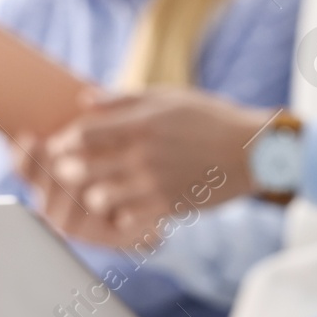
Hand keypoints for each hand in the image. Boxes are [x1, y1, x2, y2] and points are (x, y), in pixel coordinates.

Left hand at [16, 90, 272, 246]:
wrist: (253, 152)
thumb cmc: (212, 119)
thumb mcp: (170, 98)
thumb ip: (125, 99)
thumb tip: (85, 101)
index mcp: (140, 124)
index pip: (81, 135)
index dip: (64, 141)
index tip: (64, 145)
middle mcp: (142, 155)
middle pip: (81, 168)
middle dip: (69, 170)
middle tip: (72, 169)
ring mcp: (154, 184)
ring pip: (99, 198)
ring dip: (94, 194)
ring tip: (101, 190)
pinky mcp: (168, 206)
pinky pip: (127, 217)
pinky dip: (121, 213)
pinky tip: (128, 205)